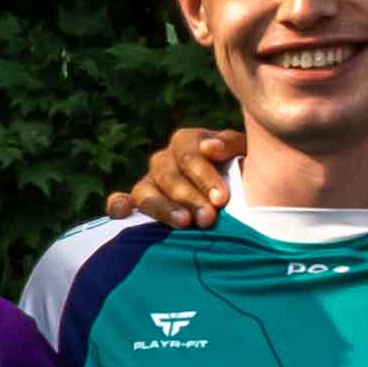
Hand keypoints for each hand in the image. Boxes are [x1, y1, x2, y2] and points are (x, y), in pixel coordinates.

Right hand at [104, 127, 237, 226]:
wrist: (247, 201)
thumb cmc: (249, 176)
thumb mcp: (247, 155)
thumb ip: (232, 146)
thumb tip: (209, 147)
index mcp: (189, 142)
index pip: (188, 153)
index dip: (203, 174)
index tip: (222, 199)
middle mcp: (165, 161)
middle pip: (167, 174)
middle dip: (188, 197)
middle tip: (208, 219)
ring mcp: (149, 183)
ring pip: (144, 190)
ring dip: (162, 207)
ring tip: (183, 223)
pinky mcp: (137, 205)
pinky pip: (120, 202)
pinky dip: (118, 205)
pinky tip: (122, 213)